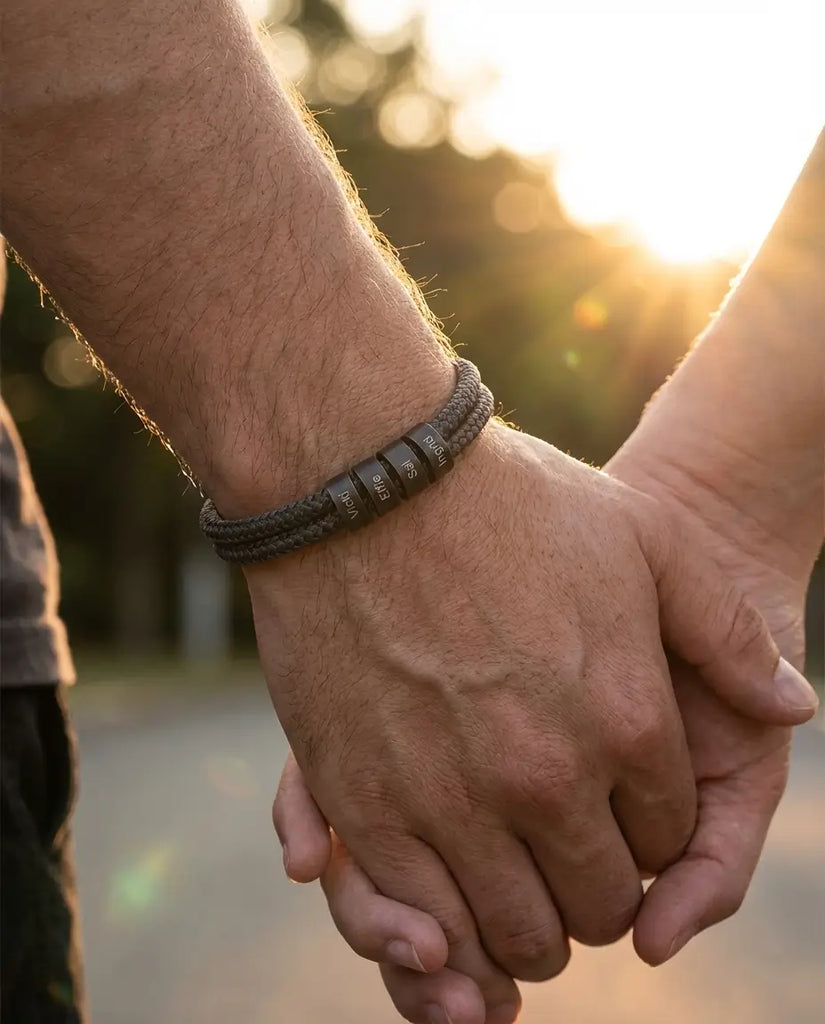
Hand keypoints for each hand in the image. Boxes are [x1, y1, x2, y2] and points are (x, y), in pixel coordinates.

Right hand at [264, 422, 814, 1022]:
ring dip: (525, 923)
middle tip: (568, 855)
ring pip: (515, 930)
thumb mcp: (645, 538)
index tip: (615, 807)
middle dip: (595, 889)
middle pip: (596, 900)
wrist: (366, 478)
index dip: (646, 828)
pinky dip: (444, 922)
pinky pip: (421, 913)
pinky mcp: (366, 805)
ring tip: (514, 881)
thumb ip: (727, 632)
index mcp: (626, 721)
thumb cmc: (508, 500)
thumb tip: (794, 704)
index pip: (664, 837)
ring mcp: (452, 798)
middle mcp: (547, 778)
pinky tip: (448, 885)